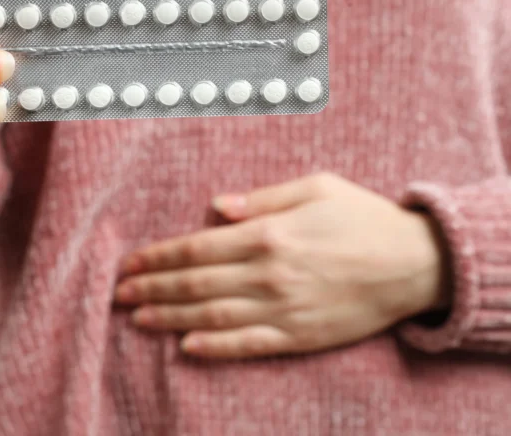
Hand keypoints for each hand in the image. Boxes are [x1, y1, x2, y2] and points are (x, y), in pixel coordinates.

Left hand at [115, 173, 449, 358]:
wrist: (414, 263)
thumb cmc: (363, 218)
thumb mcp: (316, 187)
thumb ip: (264, 197)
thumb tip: (216, 207)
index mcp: (270, 234)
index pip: (197, 248)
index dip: (159, 257)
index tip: (131, 262)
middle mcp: (269, 273)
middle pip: (196, 284)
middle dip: (152, 287)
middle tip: (120, 293)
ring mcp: (284, 308)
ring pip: (213, 316)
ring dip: (170, 317)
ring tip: (138, 318)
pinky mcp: (300, 335)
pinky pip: (248, 345)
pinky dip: (214, 347)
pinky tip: (186, 347)